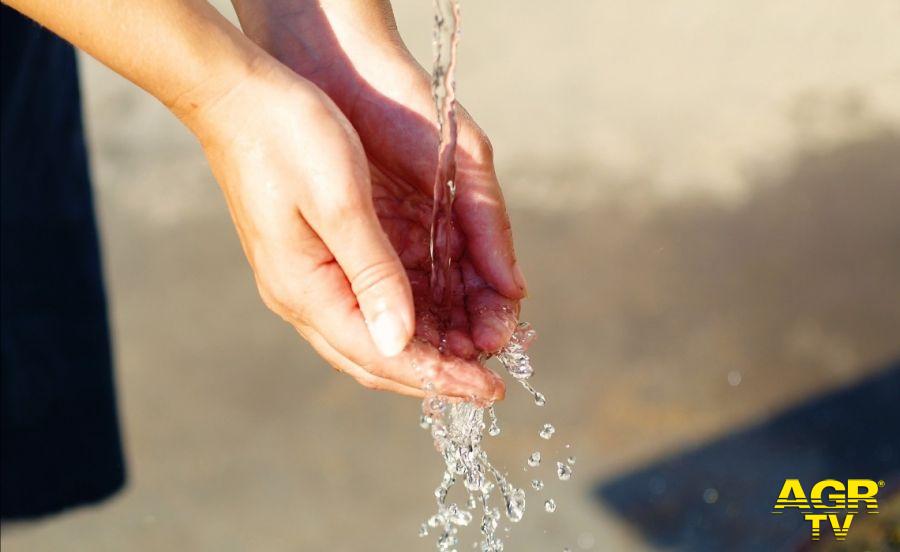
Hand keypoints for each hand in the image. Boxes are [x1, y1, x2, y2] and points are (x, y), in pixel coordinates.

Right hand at [232, 1, 527, 360]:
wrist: (236, 96)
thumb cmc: (288, 136)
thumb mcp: (340, 201)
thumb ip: (372, 273)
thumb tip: (400, 341)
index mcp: (305, 289)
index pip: (382, 355)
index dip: (439, 377)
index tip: (489, 392)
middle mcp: (301, 296)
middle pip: (376, 359)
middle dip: (435, 375)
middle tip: (488, 385)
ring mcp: (303, 280)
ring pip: (371, 338)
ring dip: (424, 351)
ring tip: (473, 355)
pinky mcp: (313, 259)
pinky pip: (364, 308)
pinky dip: (406, 320)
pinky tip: (438, 317)